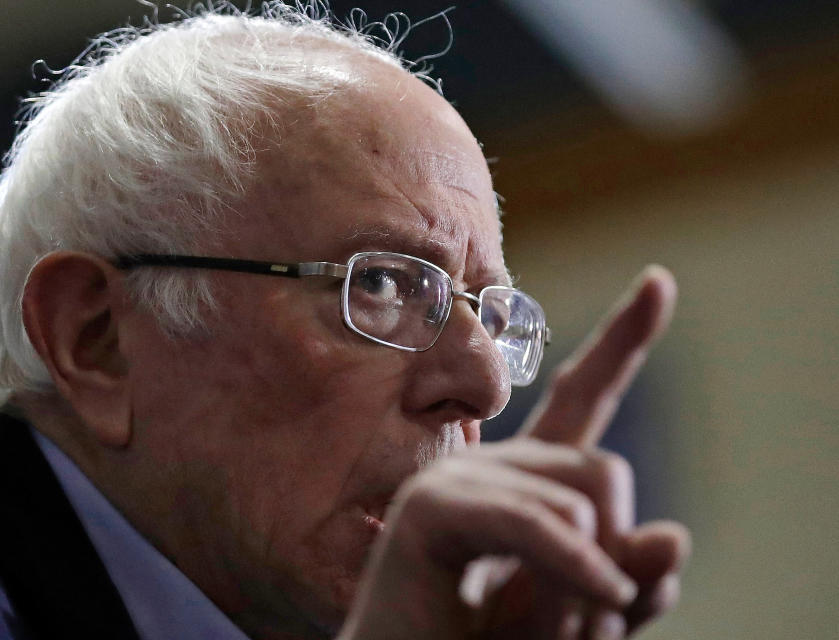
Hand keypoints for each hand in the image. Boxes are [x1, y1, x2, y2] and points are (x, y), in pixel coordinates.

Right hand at [339, 266, 689, 639]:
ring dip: (591, 582)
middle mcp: (488, 469)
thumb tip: (671, 538)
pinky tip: (600, 594)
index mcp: (524, 487)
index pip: (580, 399)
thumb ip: (624, 581)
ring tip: (549, 634)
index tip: (659, 281)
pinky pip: (534, 522)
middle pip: (603, 471)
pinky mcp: (431, 512)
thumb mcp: (579, 620)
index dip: (622, 341)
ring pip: (580, 500)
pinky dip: (575, 565)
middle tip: (586, 619)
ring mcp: (454, 483)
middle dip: (616, 553)